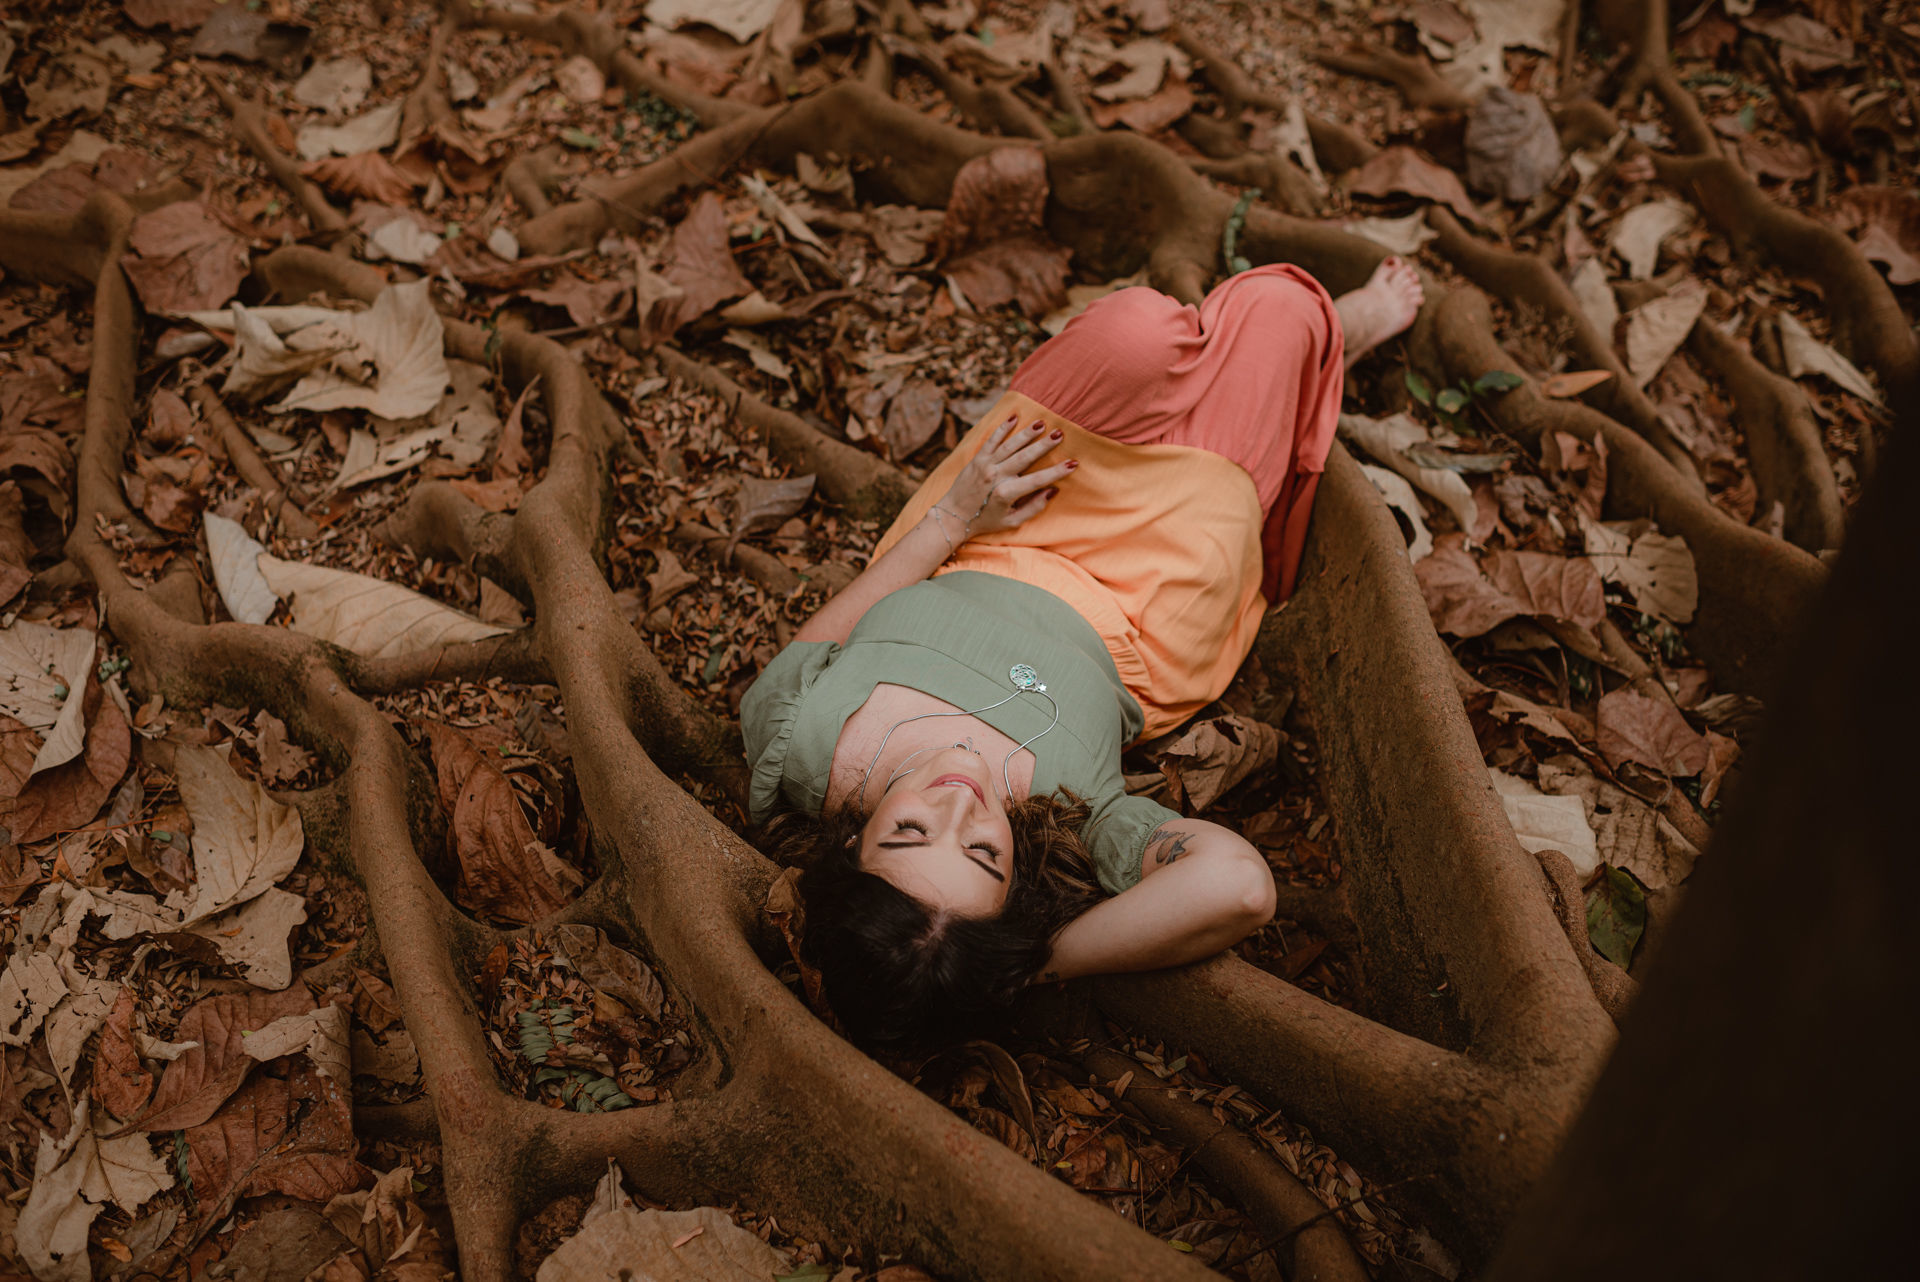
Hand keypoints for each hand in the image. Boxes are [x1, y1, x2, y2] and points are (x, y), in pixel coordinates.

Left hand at [933, 415, 1076, 539]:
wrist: (954, 515)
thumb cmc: (986, 521)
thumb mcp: (1012, 521)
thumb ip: (1033, 508)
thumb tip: (1053, 491)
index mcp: (1006, 494)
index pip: (1037, 480)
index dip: (1056, 472)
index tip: (1073, 464)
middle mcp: (995, 476)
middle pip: (1024, 457)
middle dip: (1044, 445)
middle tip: (1060, 434)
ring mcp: (985, 465)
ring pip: (1009, 445)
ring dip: (1027, 433)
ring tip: (1042, 423)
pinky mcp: (977, 459)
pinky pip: (991, 440)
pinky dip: (1002, 428)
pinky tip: (1014, 417)